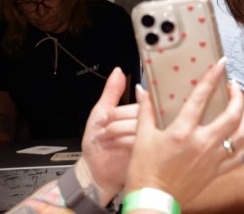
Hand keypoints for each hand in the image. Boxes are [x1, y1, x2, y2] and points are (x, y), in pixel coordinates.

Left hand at [76, 67, 138, 204]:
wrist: (95, 171)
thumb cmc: (98, 145)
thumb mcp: (100, 113)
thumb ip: (111, 92)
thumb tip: (118, 71)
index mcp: (139, 112)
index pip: (139, 101)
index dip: (120, 109)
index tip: (107, 116)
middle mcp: (147, 123)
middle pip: (139, 112)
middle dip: (115, 120)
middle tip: (102, 127)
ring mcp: (148, 138)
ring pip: (136, 125)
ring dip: (114, 131)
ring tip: (103, 138)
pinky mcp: (146, 152)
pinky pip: (136, 140)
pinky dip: (118, 141)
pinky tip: (110, 145)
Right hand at [124, 57, 243, 206]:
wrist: (153, 201)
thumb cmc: (145, 172)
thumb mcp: (142, 138)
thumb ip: (145, 111)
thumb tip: (143, 90)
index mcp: (182, 132)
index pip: (201, 98)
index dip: (212, 78)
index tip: (221, 65)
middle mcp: (202, 143)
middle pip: (231, 114)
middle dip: (237, 96)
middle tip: (233, 86)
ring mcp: (213, 158)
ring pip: (240, 133)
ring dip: (243, 116)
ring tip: (239, 107)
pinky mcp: (217, 171)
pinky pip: (238, 154)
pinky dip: (242, 140)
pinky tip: (239, 133)